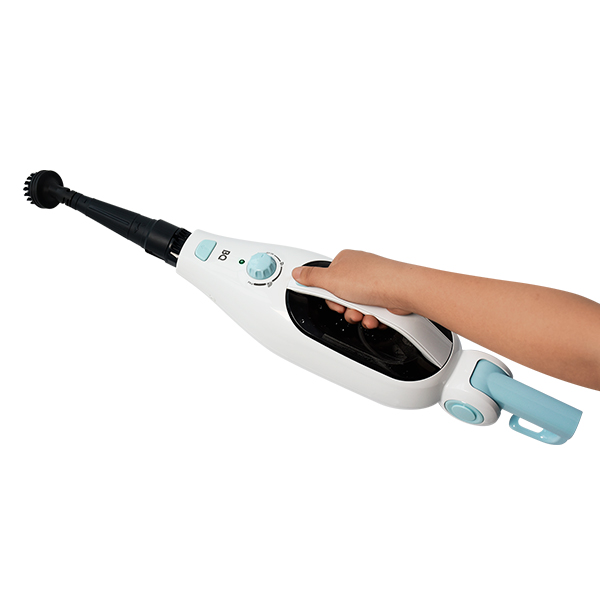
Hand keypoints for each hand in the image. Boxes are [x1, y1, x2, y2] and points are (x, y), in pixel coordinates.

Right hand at [291, 250, 411, 328]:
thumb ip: (311, 277)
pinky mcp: (384, 297)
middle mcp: (359, 270)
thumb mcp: (331, 278)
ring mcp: (373, 284)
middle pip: (341, 297)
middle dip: (345, 309)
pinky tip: (375, 316)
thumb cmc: (373, 280)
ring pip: (356, 308)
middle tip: (349, 308)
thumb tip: (296, 273)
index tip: (333, 301)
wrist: (403, 290)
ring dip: (358, 315)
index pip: (326, 282)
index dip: (328, 297)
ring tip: (365, 313)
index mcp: (345, 261)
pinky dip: (372, 318)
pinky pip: (371, 312)